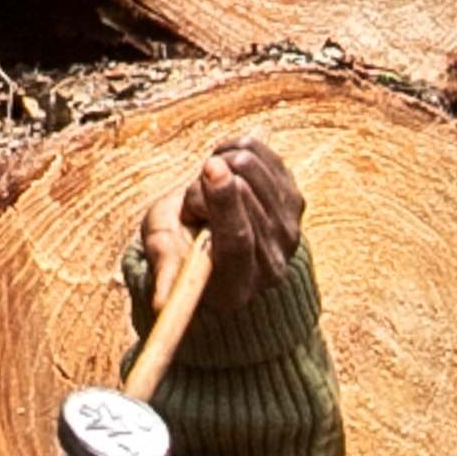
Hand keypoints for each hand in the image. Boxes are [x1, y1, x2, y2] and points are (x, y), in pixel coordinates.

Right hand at [142, 133, 305, 314]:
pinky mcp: (295, 200)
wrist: (205, 235)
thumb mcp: (163, 256)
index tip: (211, 168)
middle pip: (246, 196)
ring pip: (252, 169)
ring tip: (207, 189)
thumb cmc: (177, 247)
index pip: (238, 239)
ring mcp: (289, 230)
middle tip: (191, 206)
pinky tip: (224, 168)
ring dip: (218, 167)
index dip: (224, 203)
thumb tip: (161, 305)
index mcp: (235, 287)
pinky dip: (234, 149)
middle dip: (203, 188)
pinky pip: (263, 153)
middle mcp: (271, 263)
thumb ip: (166, 274)